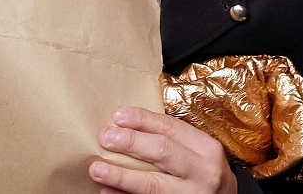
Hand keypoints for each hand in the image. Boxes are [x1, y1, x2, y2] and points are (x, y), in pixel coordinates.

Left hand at [89, 106, 236, 193]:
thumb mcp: (197, 150)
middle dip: (131, 143)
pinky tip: (108, 190)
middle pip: (162, 151)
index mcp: (205, 148)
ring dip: (121, 176)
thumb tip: (125, 126)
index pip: (170, 127)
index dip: (142, 120)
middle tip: (105, 137)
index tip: (117, 115)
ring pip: (153, 184)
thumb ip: (171, 138)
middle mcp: (202, 172)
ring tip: (97, 168)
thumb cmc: (203, 171)